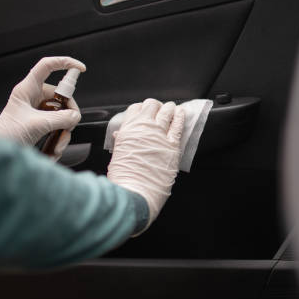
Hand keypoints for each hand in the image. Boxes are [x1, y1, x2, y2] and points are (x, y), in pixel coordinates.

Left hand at [0, 57, 85, 159]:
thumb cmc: (7, 136)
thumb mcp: (37, 124)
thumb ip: (61, 118)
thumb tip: (75, 116)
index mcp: (27, 90)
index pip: (47, 66)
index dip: (65, 63)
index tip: (80, 68)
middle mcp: (33, 98)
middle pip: (61, 96)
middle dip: (68, 113)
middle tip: (70, 124)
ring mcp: (37, 111)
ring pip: (61, 114)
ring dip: (64, 130)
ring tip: (58, 142)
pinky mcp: (40, 124)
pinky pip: (57, 126)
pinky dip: (59, 137)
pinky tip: (54, 148)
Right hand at [107, 99, 184, 232]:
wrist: (135, 192)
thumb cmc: (124, 179)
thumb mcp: (116, 155)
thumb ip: (121, 142)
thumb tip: (119, 135)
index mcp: (127, 131)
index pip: (134, 109)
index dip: (141, 109)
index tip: (144, 111)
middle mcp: (143, 128)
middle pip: (151, 106)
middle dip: (155, 106)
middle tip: (158, 109)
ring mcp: (159, 135)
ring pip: (166, 112)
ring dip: (168, 108)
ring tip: (171, 108)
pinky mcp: (172, 145)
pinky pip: (178, 125)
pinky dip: (180, 116)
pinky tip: (181, 112)